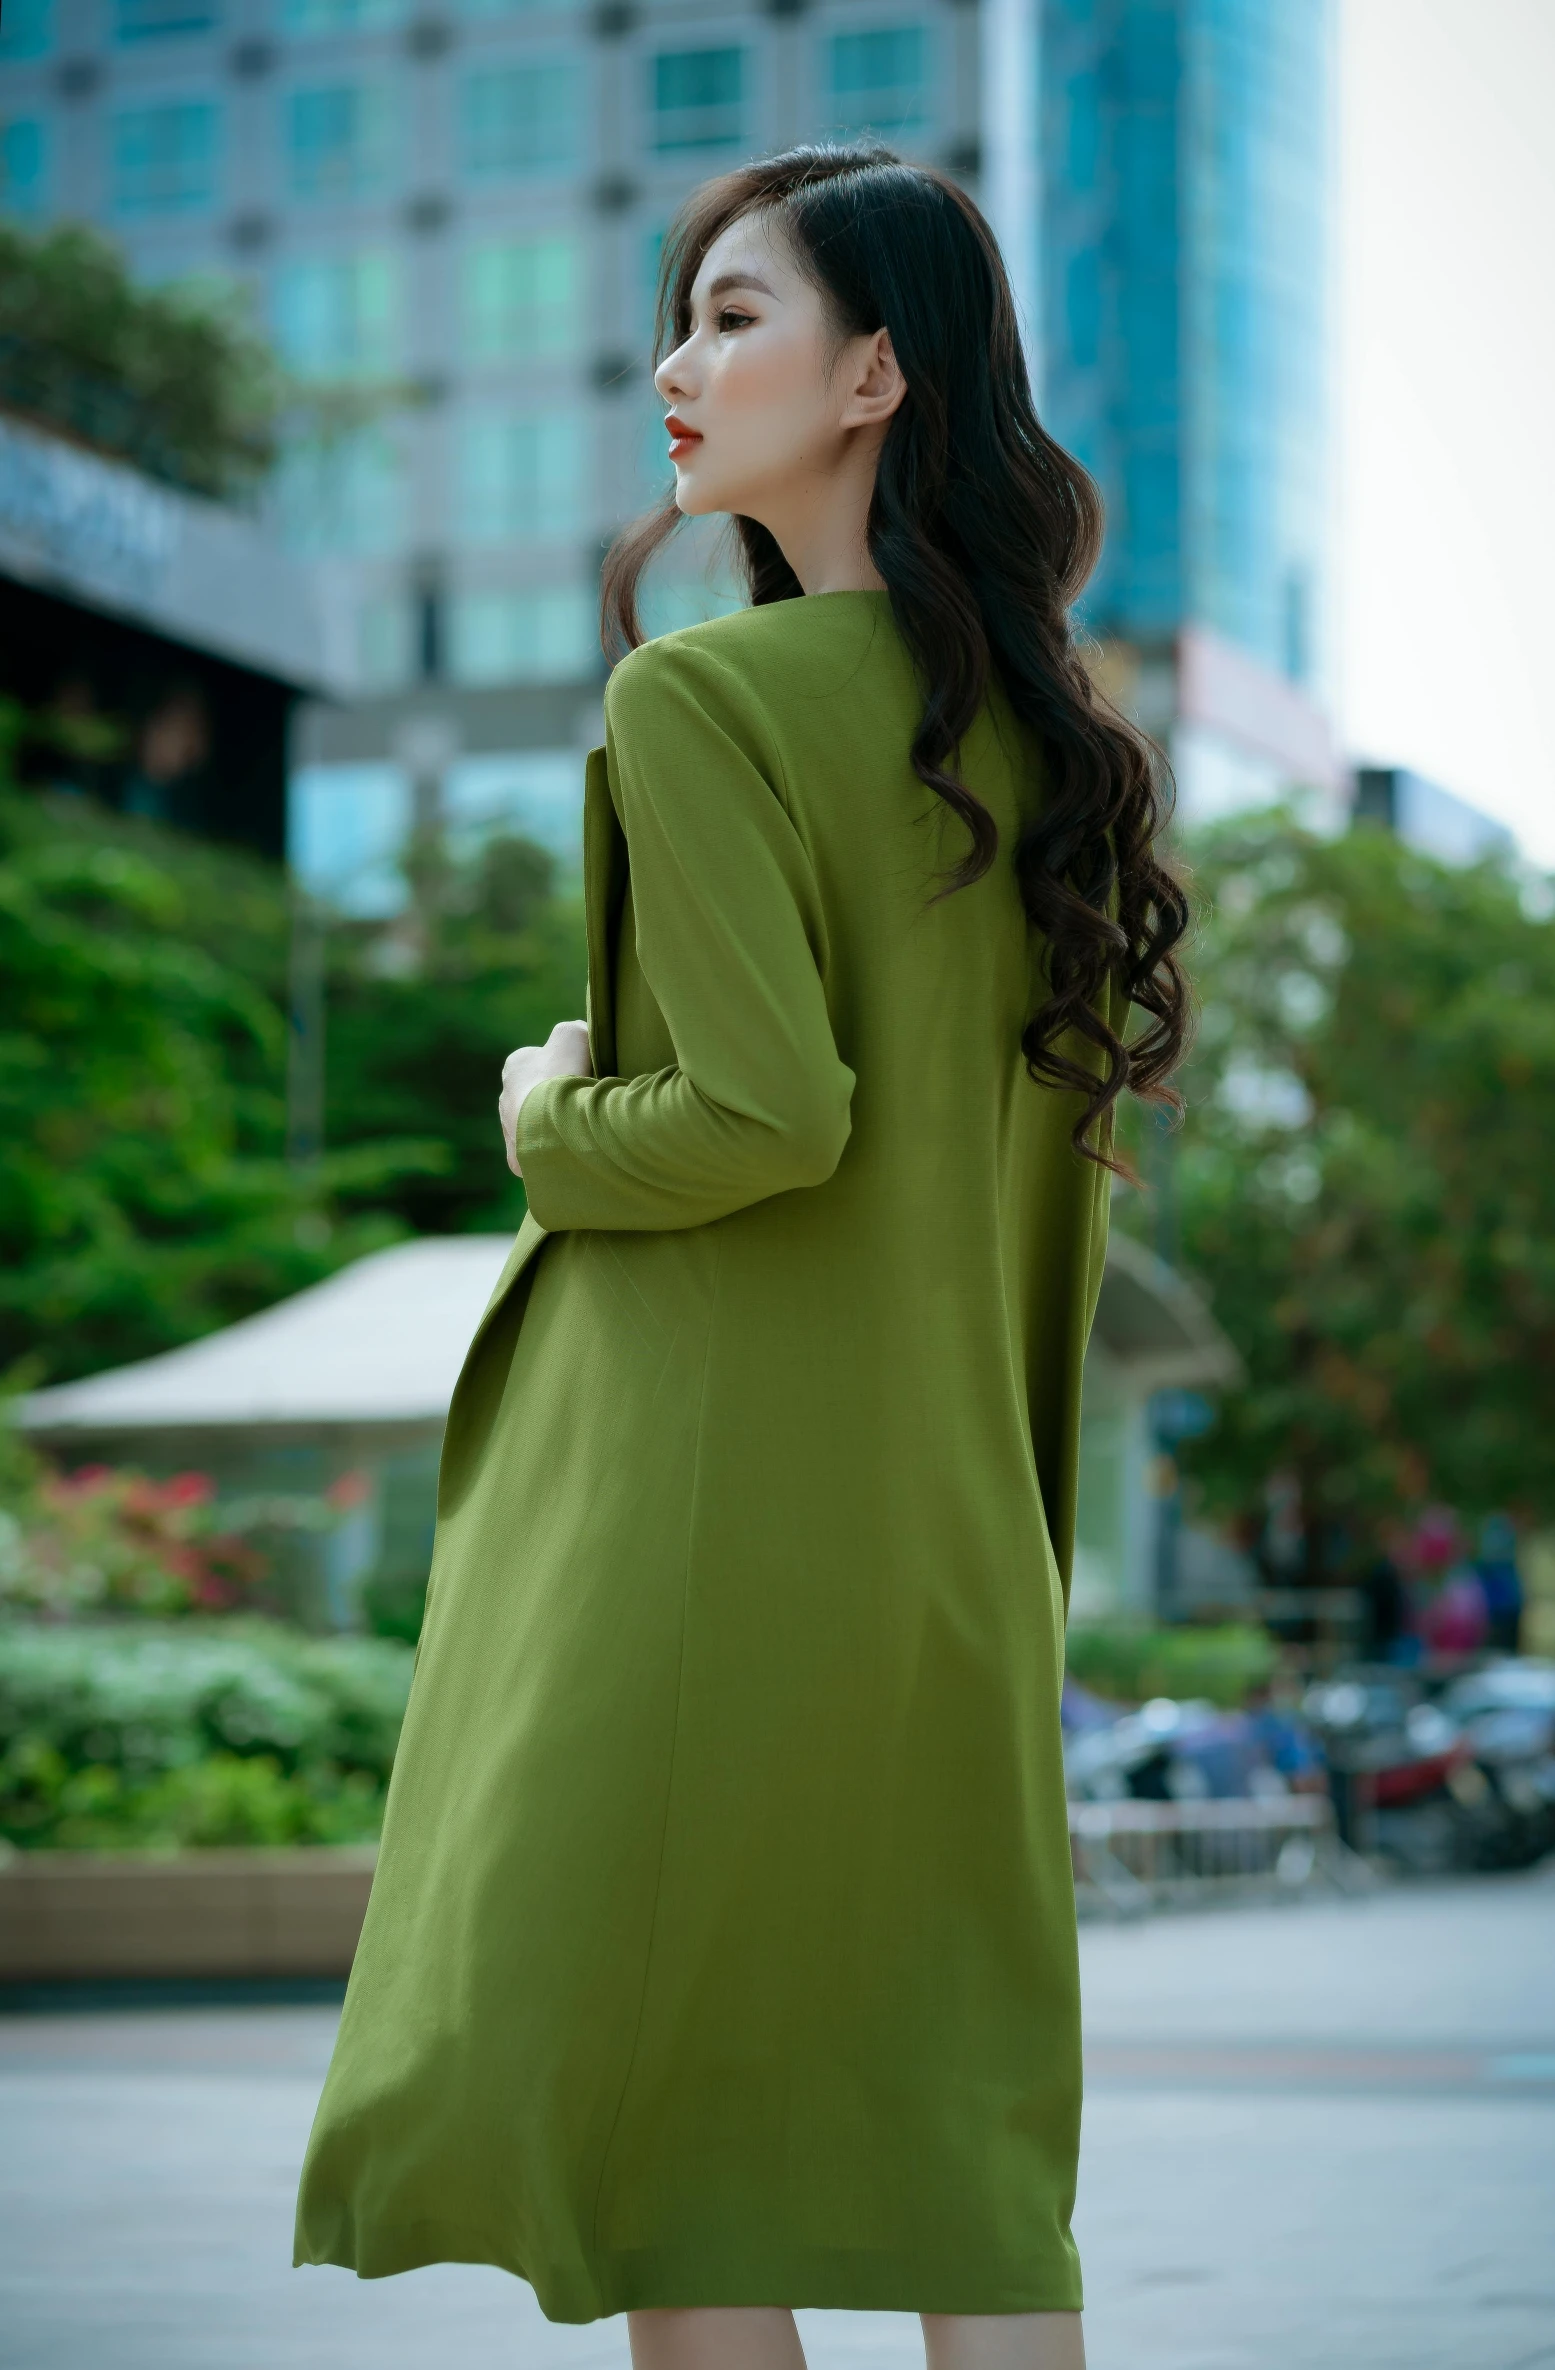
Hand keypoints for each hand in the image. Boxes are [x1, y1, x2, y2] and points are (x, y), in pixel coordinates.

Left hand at [499, 1022, 592, 1176]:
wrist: (552, 1122)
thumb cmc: (562, 1075)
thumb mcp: (574, 1035)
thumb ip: (575, 1032)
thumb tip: (580, 1040)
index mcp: (515, 1066)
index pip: (541, 1061)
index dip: (567, 1066)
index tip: (586, 1074)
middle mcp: (505, 1097)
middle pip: (538, 1096)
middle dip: (558, 1100)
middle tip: (585, 1104)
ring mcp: (509, 1130)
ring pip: (536, 1127)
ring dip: (555, 1127)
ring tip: (582, 1130)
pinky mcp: (517, 1158)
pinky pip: (538, 1154)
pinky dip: (553, 1153)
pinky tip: (572, 1152)